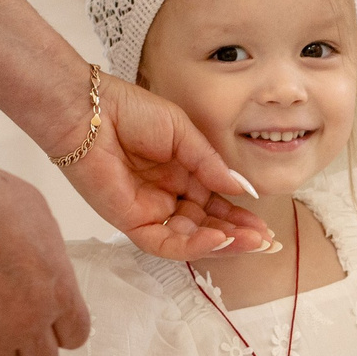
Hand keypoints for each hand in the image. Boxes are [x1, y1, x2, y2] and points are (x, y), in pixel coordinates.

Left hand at [64, 76, 276, 259]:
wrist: (90, 110)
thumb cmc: (132, 112)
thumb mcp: (184, 133)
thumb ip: (211, 165)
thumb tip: (243, 190)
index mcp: (181, 173)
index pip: (215, 203)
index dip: (240, 215)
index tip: (265, 225)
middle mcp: (167, 196)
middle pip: (207, 225)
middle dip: (238, 234)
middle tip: (267, 240)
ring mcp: (150, 211)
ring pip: (190, 239)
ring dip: (223, 243)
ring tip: (251, 241)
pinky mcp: (130, 221)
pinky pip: (165, 242)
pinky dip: (193, 245)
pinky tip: (219, 239)